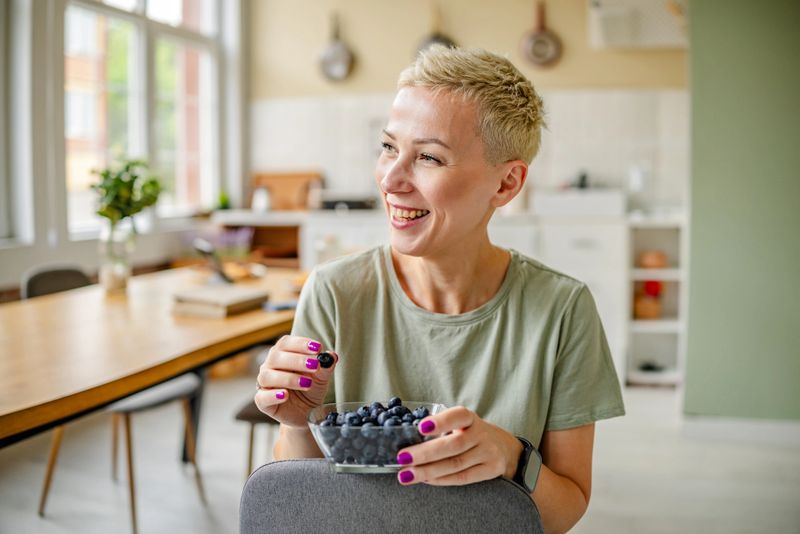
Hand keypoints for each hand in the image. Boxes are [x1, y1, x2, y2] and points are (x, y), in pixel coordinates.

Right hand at [254, 335, 337, 427]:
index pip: (285, 343)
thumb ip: (325, 366)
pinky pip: (262, 397)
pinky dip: (273, 395)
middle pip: (275, 357)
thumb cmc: (311, 389)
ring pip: (267, 376)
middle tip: (315, 366)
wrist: (307, 413)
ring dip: (288, 378)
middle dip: (297, 360)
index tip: (317, 348)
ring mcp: (264, 384)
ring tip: (307, 384)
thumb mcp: (321, 377)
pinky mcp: (263, 403)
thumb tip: (332, 356)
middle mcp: (270, 366)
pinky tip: (285, 395)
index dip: (300, 344)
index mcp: (282, 354)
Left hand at [394, 406, 522, 486]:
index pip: (458, 416)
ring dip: (428, 470)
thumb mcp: (461, 425)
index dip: (441, 421)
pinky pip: (463, 477)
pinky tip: (425, 480)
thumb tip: (407, 442)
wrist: (504, 448)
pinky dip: (441, 480)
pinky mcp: (491, 470)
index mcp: (470, 418)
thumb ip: (441, 429)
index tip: (421, 427)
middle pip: (453, 445)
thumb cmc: (471, 434)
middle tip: (402, 458)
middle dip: (425, 453)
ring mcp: (488, 452)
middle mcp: (481, 434)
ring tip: (406, 475)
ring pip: (456, 464)